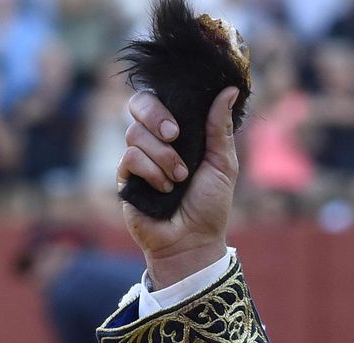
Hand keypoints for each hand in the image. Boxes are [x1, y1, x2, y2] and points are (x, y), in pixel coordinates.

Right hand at [117, 85, 240, 287]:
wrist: (193, 241)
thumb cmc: (210, 205)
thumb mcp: (223, 163)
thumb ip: (219, 127)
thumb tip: (229, 90)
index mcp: (179, 133)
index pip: (159, 98)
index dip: (164, 101)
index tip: (182, 120)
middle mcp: (155, 141)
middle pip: (138, 103)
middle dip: (157, 116)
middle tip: (175, 137)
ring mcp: (138, 157)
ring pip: (135, 133)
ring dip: (163, 156)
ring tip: (180, 179)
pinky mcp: (125, 176)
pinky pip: (130, 157)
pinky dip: (152, 171)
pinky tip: (165, 189)